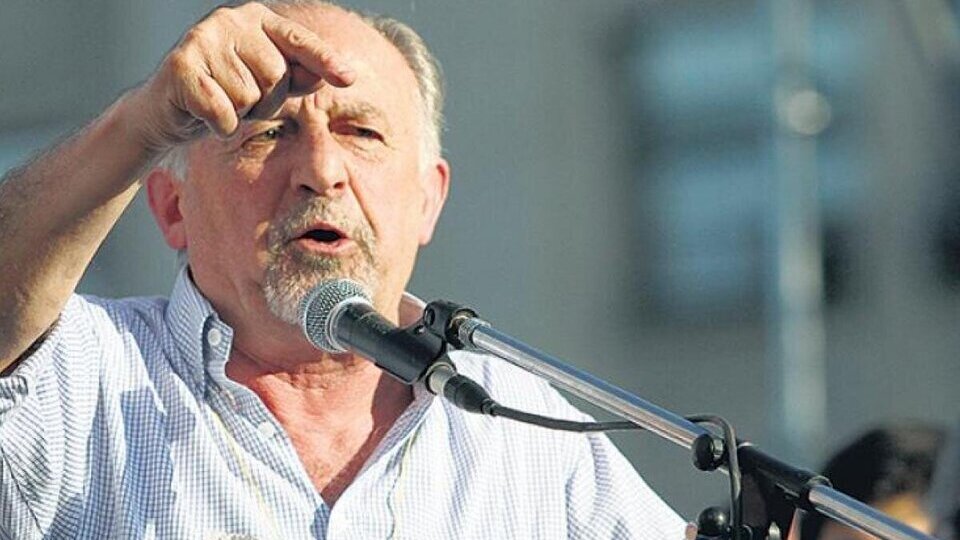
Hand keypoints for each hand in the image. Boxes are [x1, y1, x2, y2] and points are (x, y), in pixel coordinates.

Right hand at [133, 2, 353, 149]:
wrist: (166, 110)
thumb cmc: (226, 94)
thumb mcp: (267, 84)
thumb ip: (298, 76)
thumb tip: (324, 75)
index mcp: (256, 19)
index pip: (298, 39)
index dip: (325, 60)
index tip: (350, 79)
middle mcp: (230, 20)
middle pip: (276, 75)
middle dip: (266, 100)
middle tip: (241, 99)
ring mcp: (203, 39)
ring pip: (250, 97)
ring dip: (240, 113)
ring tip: (221, 102)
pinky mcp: (181, 67)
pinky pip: (224, 113)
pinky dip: (220, 125)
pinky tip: (204, 114)